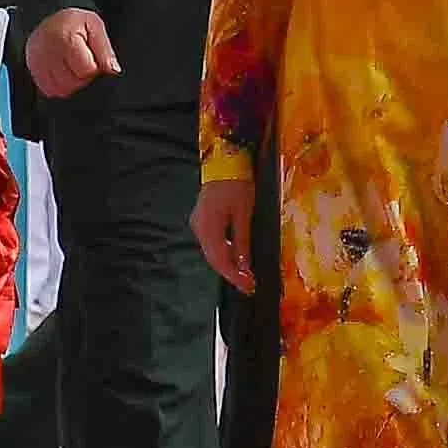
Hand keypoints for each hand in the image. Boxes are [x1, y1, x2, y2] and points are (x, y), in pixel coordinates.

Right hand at [21, 8, 117, 99]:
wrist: (48, 21)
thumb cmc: (72, 22)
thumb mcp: (94, 25)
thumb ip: (104, 49)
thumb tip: (113, 70)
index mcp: (65, 38)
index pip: (87, 70)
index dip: (95, 66)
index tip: (92, 57)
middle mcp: (48, 52)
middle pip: (74, 82)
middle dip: (83, 76)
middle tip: (81, 60)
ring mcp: (37, 64)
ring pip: (62, 90)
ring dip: (72, 82)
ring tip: (72, 66)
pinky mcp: (33, 72)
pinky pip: (51, 91)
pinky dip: (59, 85)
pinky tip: (62, 71)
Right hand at [192, 174, 257, 295]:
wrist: (225, 161)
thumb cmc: (237, 184)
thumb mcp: (244, 213)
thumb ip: (242, 241)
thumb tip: (245, 266)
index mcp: (209, 227)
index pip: (220, 260)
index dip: (234, 276)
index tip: (248, 286)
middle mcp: (199, 228)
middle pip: (214, 258)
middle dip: (231, 273)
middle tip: (248, 285)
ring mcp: (198, 223)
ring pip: (212, 251)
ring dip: (228, 264)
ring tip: (245, 274)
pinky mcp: (202, 219)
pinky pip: (212, 242)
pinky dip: (224, 251)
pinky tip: (236, 255)